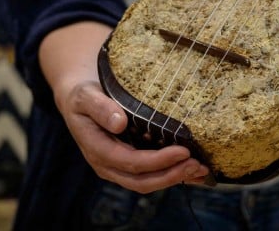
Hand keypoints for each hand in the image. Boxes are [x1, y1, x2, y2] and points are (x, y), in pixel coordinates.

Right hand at [57, 79, 210, 191]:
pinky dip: (172, 174)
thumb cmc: (83, 96)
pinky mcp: (128, 164)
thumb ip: (100, 108)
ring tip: (200, 169)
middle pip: (142, 180)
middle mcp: (107, 165)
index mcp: (97, 150)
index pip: (131, 163)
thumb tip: (119, 123)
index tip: (183, 151)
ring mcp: (118, 167)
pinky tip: (192, 171)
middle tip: (197, 164)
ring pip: (148, 182)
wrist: (79, 100)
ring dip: (174, 178)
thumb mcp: (86, 96)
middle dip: (171, 175)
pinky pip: (150, 175)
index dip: (158, 161)